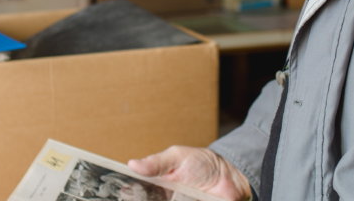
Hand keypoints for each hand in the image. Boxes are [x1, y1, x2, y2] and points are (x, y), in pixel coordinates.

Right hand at [128, 146, 250, 200]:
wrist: (230, 177)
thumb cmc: (202, 163)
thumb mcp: (177, 157)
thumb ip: (157, 162)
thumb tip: (133, 164)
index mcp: (157, 186)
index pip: (137, 193)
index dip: (129, 194)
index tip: (123, 193)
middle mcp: (164, 199)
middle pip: (147, 200)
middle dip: (142, 197)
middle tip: (156, 195)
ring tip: (177, 196)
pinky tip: (178, 199)